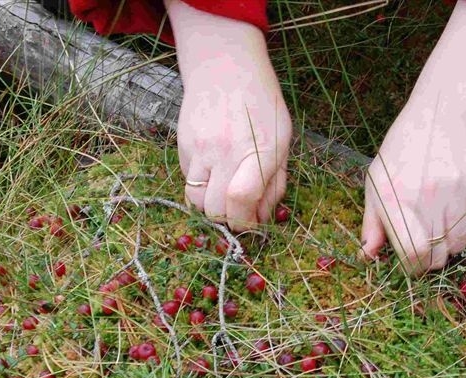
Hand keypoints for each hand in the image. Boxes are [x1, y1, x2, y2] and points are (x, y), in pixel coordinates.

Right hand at [166, 1, 291, 231]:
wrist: (225, 67)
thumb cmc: (262, 105)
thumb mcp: (282, 140)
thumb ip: (274, 183)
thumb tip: (260, 219)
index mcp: (261, 150)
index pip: (241, 200)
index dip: (244, 222)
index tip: (248, 221)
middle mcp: (228, 150)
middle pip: (215, 208)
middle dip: (226, 218)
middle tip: (236, 209)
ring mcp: (201, 147)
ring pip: (196, 200)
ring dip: (210, 203)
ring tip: (222, 188)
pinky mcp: (183, 145)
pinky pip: (188, 180)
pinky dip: (199, 184)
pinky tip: (212, 168)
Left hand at [360, 103, 465, 273]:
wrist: (439, 119)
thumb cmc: (400, 157)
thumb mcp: (376, 185)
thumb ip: (372, 224)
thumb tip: (367, 257)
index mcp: (396, 199)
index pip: (413, 254)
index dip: (412, 267)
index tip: (410, 264)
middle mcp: (427, 197)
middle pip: (437, 257)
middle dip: (429, 261)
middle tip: (423, 249)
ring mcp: (456, 192)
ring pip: (458, 244)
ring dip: (447, 244)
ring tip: (437, 224)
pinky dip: (463, 224)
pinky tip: (452, 204)